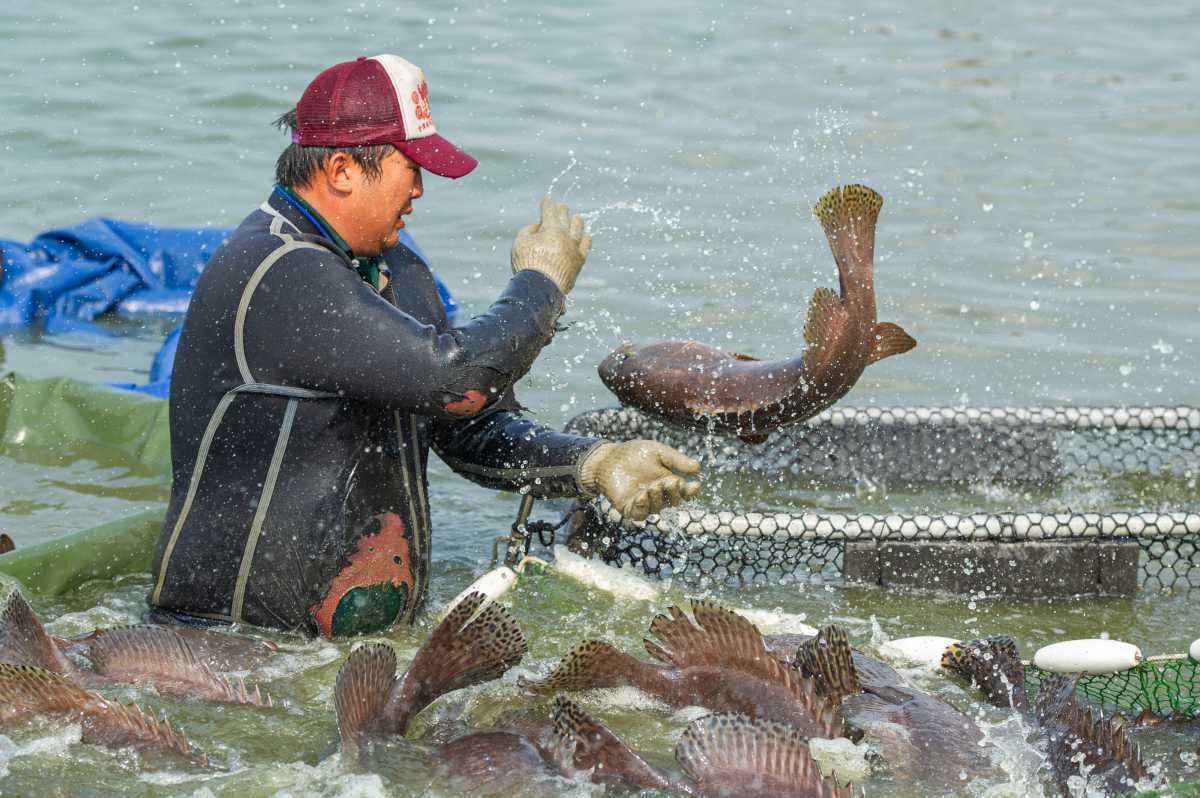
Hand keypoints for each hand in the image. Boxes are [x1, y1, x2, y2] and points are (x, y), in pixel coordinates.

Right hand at [511, 197, 591, 294]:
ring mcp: (575, 247)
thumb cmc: (527, 265)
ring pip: (579, 228)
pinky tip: (586, 236)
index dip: (547, 204)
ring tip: (576, 219)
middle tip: (561, 207)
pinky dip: (586, 239)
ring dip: (576, 221)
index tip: (546, 201)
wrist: (541, 288)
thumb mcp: (520, 243)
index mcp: (550, 228)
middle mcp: (566, 235)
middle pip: (566, 216)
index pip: (550, 210)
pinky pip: (586, 245)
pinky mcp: (580, 260)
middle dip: (562, 210)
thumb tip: (539, 226)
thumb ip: (529, 230)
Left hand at [579, 440, 700, 521]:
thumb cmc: (634, 453)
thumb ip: (676, 460)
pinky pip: (639, 514)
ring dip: (657, 498)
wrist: (609, 457)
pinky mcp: (629, 507)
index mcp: (668, 482)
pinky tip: (641, 496)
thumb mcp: (658, 452)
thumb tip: (698, 467)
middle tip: (670, 481)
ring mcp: (644, 502)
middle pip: (673, 501)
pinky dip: (642, 507)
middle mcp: (658, 495)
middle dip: (673, 493)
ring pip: (657, 508)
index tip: (695, 485)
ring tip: (653, 486)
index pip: (684, 491)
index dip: (691, 491)